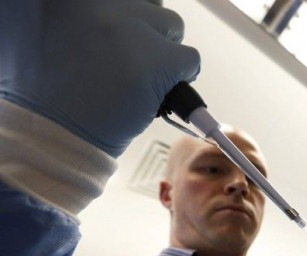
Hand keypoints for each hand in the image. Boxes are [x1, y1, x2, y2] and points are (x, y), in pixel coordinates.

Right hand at [0, 0, 199, 156]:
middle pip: (150, 8)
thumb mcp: (59, 32)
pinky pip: (190, 60)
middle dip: (148, 35)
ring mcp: (129, 28)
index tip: (124, 39)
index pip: (128, 0)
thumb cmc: (54, 91)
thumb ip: (94, 19)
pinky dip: (182, 79)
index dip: (130, 22)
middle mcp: (101, 1)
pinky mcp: (155, 59)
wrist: (54, 131)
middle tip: (131, 64)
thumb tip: (131, 16)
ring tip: (141, 81)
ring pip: (173, 27)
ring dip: (165, 54)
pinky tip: (159, 95)